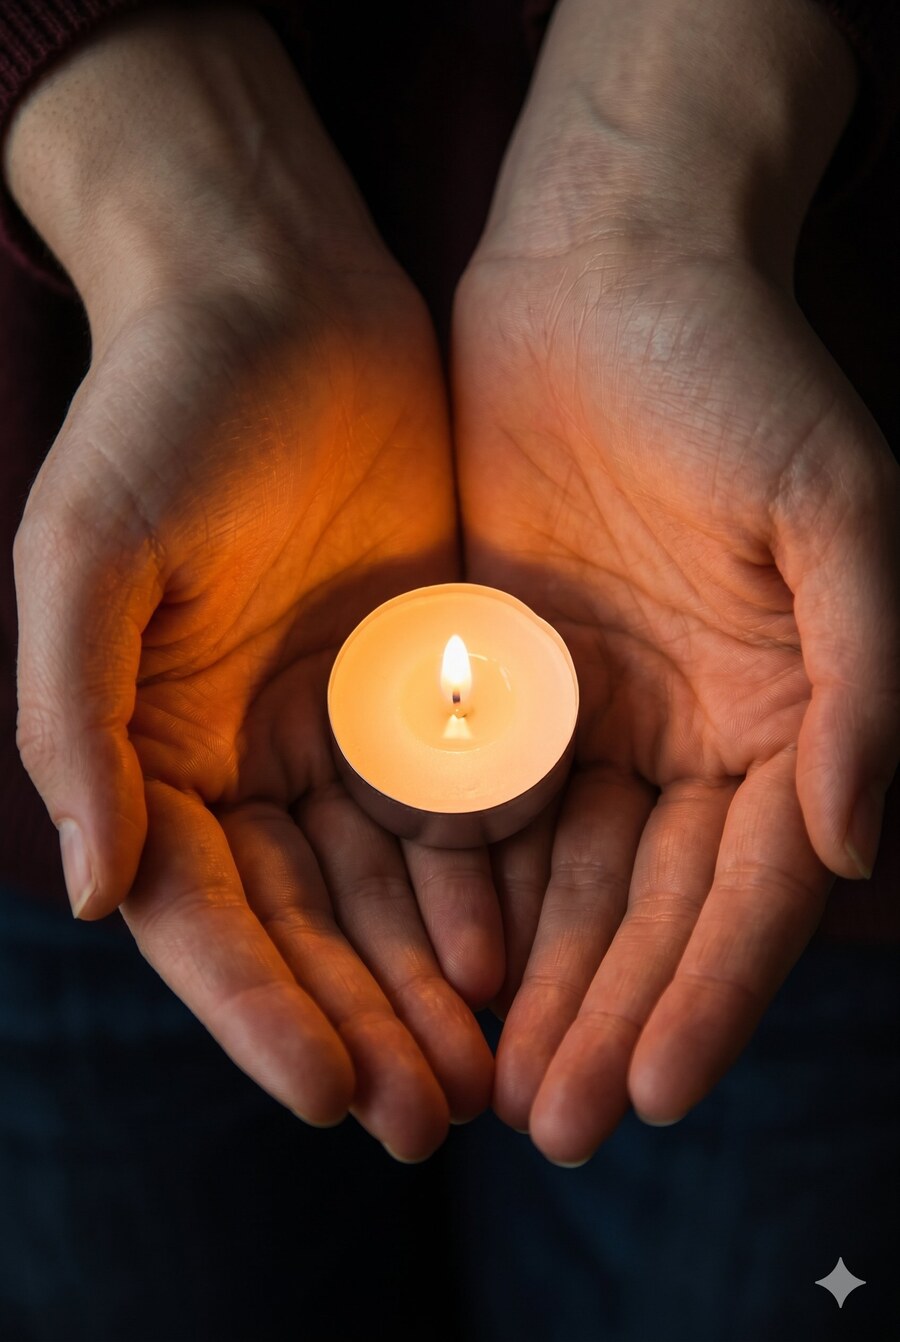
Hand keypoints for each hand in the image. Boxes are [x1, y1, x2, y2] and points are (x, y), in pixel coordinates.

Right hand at [8, 6, 496, 1158]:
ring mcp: (334, 726)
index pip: (204, 914)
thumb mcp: (87, 553)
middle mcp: (240, 755)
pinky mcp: (419, 683)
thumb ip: (72, 720)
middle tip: (434, 1120)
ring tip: (488, 1071)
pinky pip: (456, 805)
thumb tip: (95, 894)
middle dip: (362, 1025)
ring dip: (428, 983)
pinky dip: (483, 884)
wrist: (275, 297)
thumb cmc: (162, 409)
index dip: (259, 1010)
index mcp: (150, 746)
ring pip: (385, 889)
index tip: (332, 1092)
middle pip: (303, 927)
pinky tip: (525, 951)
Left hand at [452, 0, 899, 1161]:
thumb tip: (855, 842)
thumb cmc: (735, 373)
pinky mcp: (510, 678)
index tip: (656, 1092)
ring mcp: (601, 712)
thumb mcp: (834, 507)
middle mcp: (700, 730)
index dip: (712, 994)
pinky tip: (445, 967)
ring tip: (495, 1086)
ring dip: (541, 984)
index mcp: (790, 711)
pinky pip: (490, 804)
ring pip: (571, 880)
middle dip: (612, 1017)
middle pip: (657, 908)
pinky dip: (474, 890)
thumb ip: (867, 673)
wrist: (605, 274)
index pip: (756, 888)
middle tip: (555, 1124)